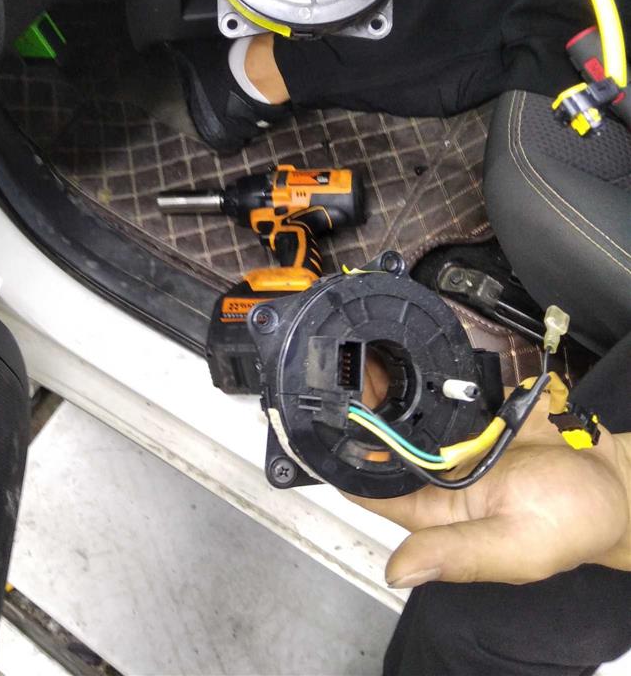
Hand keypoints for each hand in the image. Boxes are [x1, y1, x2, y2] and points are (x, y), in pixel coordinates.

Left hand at [352, 358, 630, 588]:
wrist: (619, 483)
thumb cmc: (572, 525)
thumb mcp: (517, 547)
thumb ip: (460, 554)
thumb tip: (397, 573)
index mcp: (436, 511)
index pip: (371, 489)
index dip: (340, 460)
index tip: (316, 423)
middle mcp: (440, 472)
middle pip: (384, 436)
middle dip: (360, 405)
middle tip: (341, 368)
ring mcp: (459, 437)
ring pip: (410, 405)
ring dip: (389, 379)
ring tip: (364, 347)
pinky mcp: (481, 410)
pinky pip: (447, 385)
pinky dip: (431, 367)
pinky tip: (412, 344)